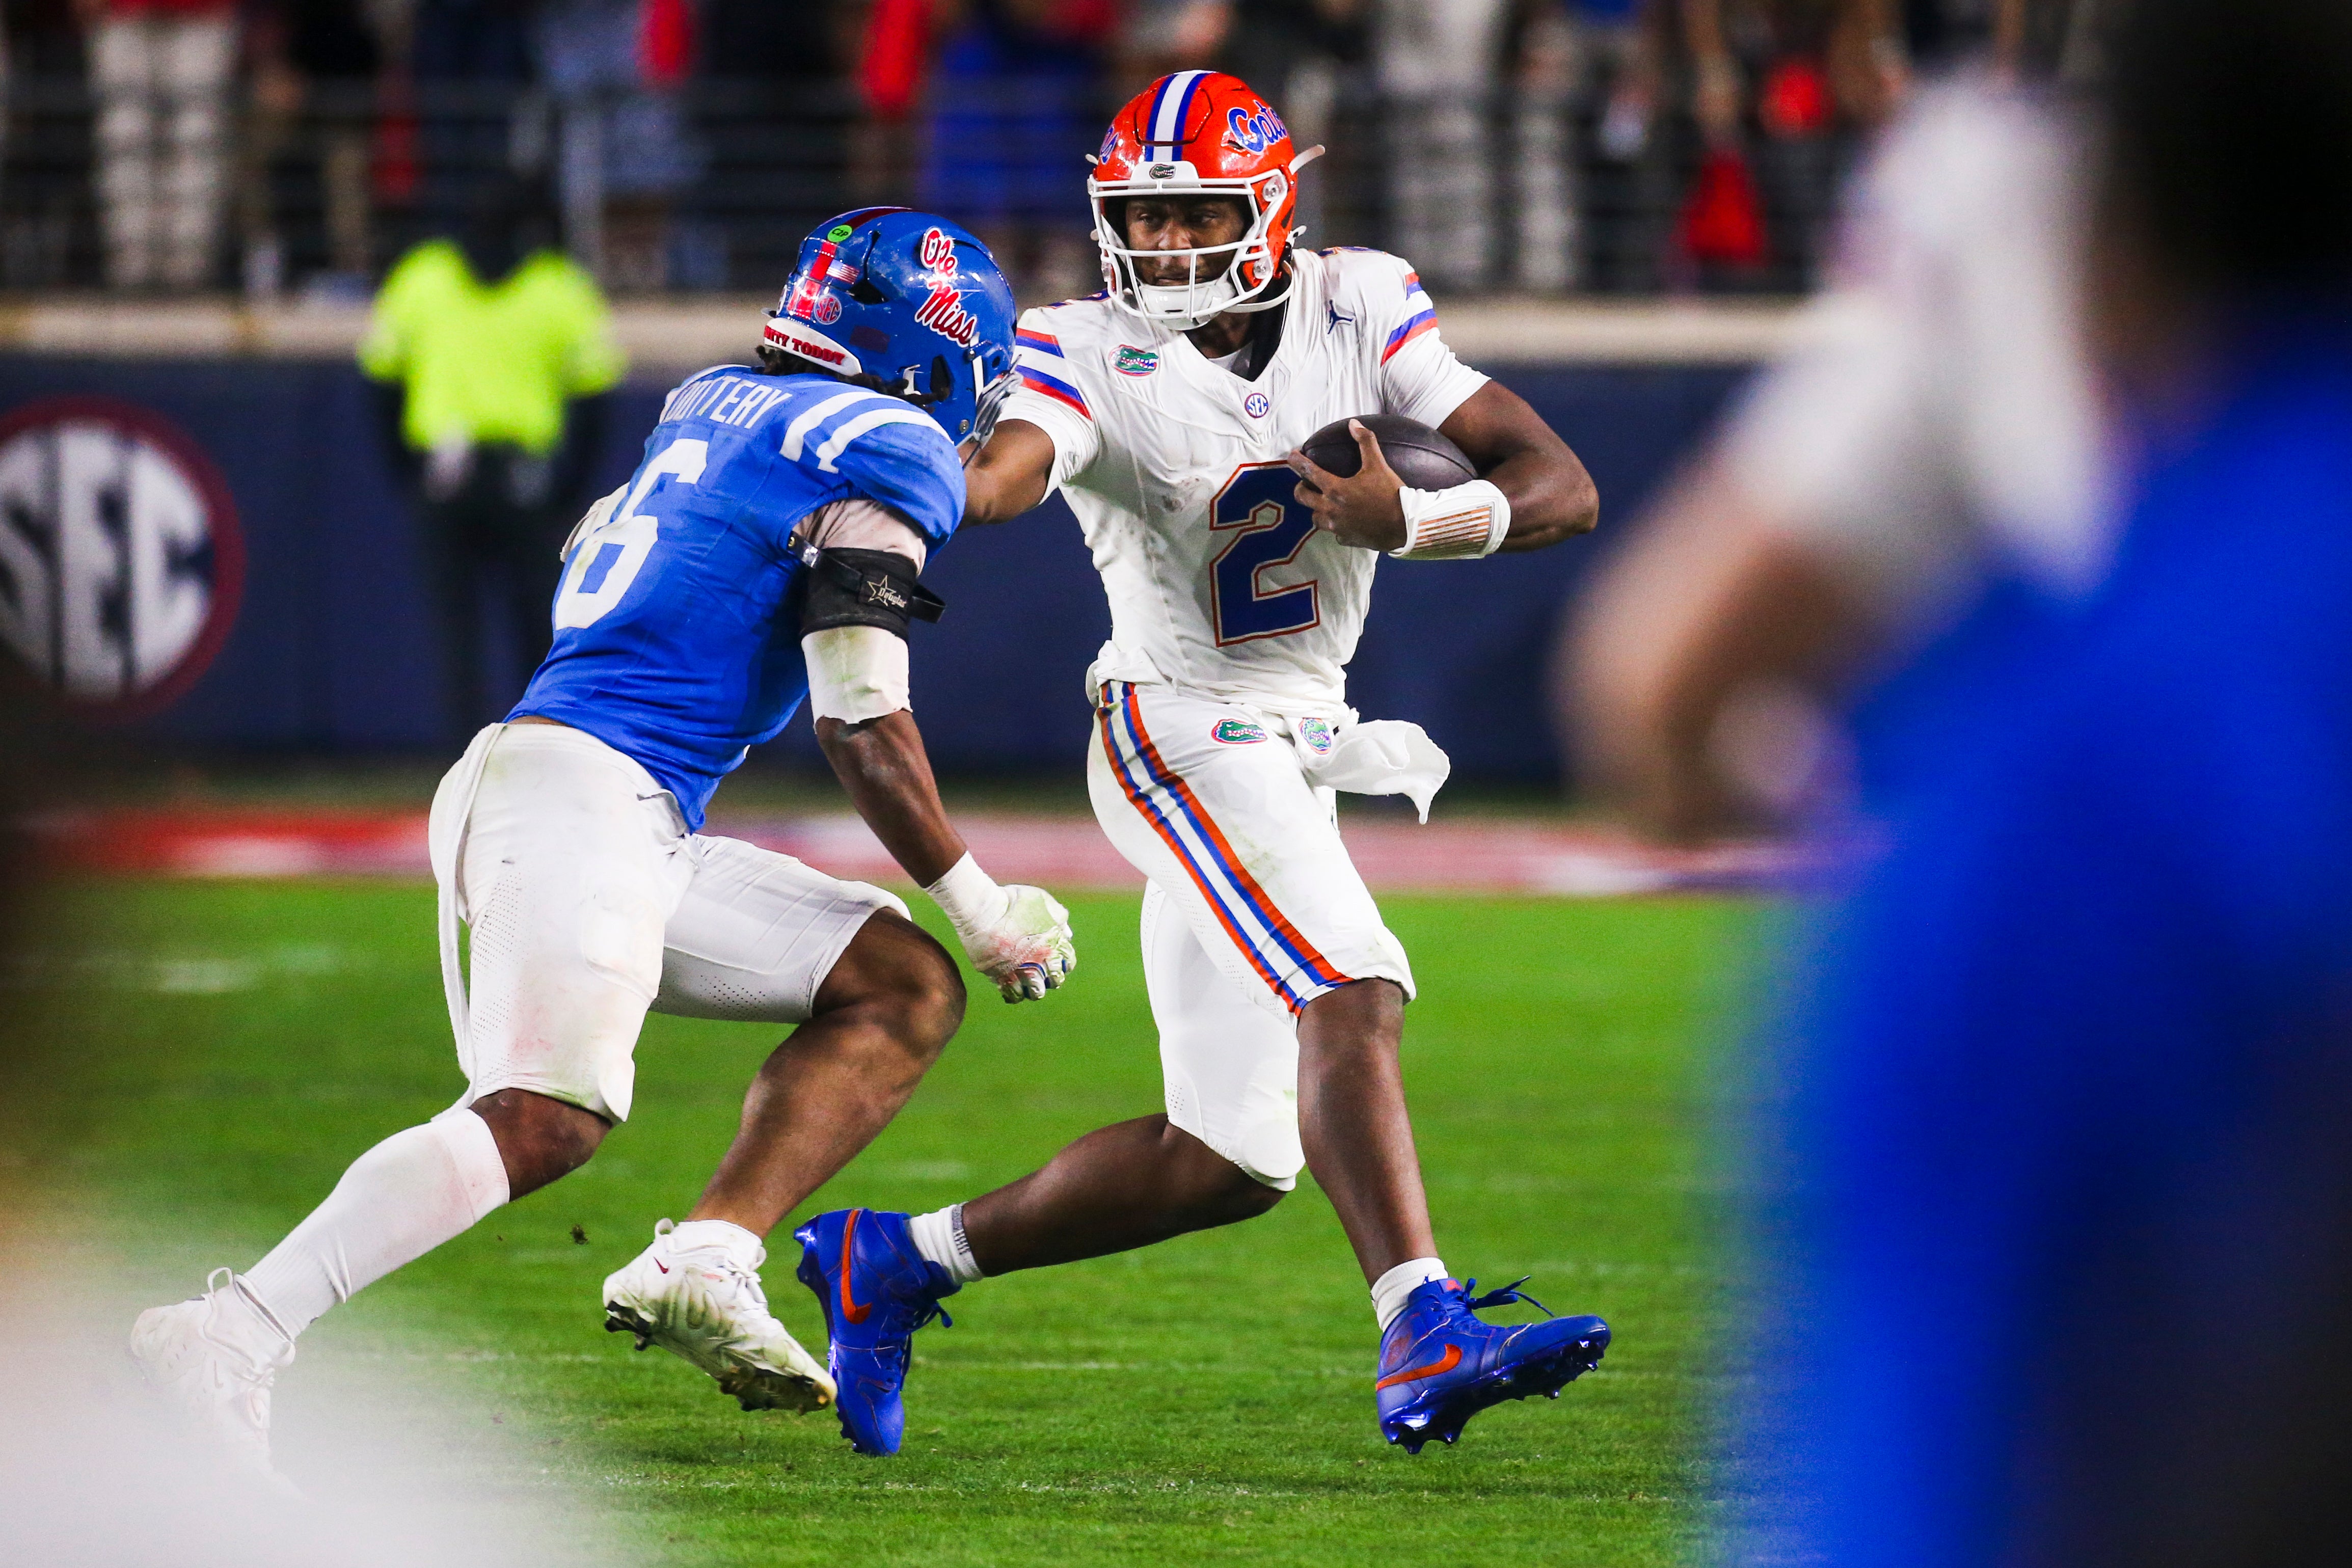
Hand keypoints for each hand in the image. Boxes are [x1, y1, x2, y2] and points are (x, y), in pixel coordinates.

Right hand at [944, 881, 1076, 1002]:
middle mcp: (1038, 961)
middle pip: (1055, 982)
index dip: (1063, 963)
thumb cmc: (1011, 901)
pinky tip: (1013, 985)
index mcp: (1051, 944)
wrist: (981, 911)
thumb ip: (1057, 915)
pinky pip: (1013, 995)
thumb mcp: (1040, 900)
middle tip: (1042, 972)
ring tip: (1028, 980)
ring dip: (1035, 988)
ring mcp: (1018, 971)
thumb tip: (1067, 933)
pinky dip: (1015, 993)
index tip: (1056, 961)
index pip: (1067, 963)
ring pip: (1036, 992)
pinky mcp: (999, 977)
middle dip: (1052, 978)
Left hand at [1286, 419, 1406, 551]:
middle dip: (1301, 488)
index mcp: (1335, 489)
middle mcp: (1330, 509)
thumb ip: (1366, 442)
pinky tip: (1344, 521)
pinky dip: (1336, 525)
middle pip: (1303, 498)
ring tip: (1323, 503)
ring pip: (1315, 517)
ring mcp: (1336, 527)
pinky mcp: (1346, 539)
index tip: (1291, 455)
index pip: (1308, 472)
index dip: (1297, 461)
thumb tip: (1354, 424)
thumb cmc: (1390, 494)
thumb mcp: (1378, 465)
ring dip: (1316, 509)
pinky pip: (1334, 532)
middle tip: (1305, 483)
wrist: (1404, 526)